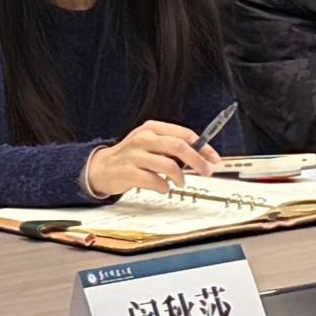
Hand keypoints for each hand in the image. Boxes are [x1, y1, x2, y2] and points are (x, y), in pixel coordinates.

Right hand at [87, 120, 220, 196]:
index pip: (184, 134)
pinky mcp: (129, 172)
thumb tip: (201, 156)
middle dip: (197, 161)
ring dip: (180, 177)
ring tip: (180, 182)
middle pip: (178, 147)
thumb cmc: (131, 156)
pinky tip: (163, 188)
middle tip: (206, 171)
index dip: (202, 147)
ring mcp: (135, 155)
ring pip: (168, 165)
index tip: (213, 159)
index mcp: (152, 128)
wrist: (101, 167)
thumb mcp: (150, 143)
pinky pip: (154, 180)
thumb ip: (172, 146)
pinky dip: (164, 187)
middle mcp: (144, 138)